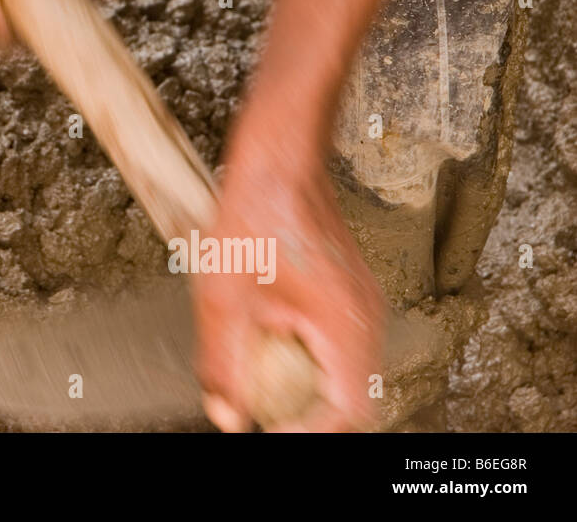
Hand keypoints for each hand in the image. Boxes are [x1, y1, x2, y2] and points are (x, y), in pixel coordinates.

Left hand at [194, 103, 386, 431]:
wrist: (280, 155)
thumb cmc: (255, 211)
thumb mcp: (223, 294)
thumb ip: (223, 361)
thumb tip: (226, 415)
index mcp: (346, 323)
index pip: (351, 411)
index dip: (312, 434)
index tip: (274, 432)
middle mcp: (366, 316)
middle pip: (356, 398)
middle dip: (312, 418)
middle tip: (270, 420)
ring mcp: (362, 302)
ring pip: (351, 374)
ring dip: (313, 391)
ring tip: (269, 393)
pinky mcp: (349, 291)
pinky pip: (343, 345)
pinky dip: (313, 362)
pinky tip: (274, 352)